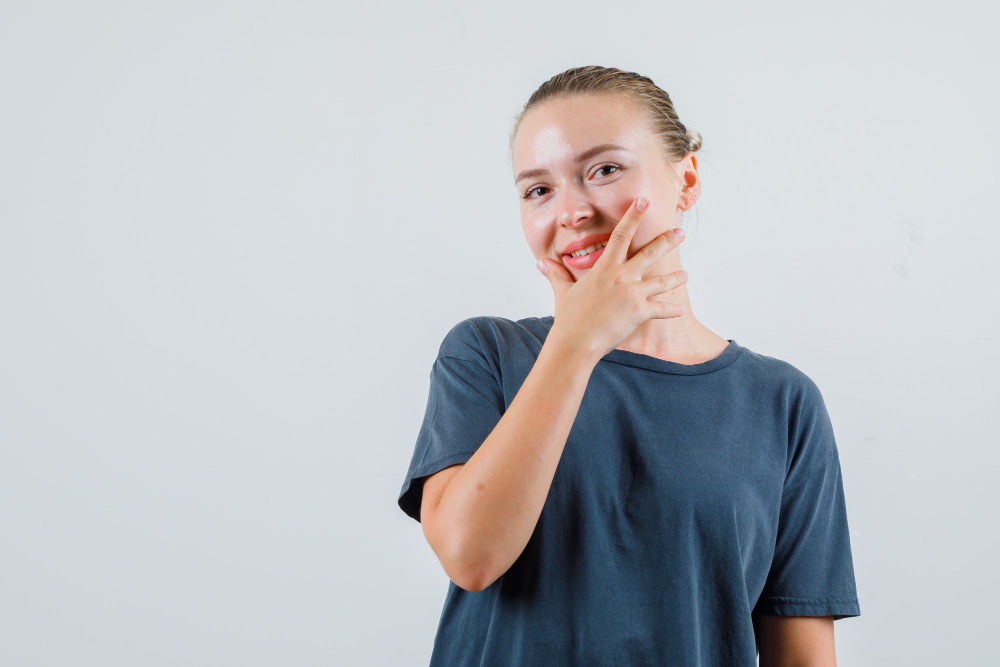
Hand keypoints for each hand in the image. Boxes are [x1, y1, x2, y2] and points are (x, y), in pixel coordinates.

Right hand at [537, 196, 687, 364]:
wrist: (576, 341)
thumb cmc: (569, 318)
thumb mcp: (563, 292)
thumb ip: (556, 274)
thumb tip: (541, 263)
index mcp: (605, 268)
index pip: (621, 234)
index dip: (633, 216)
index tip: (643, 202)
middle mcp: (621, 276)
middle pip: (649, 253)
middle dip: (667, 241)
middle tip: (680, 232)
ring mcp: (633, 293)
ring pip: (661, 281)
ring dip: (675, 277)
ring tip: (686, 274)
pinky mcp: (640, 312)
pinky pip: (661, 309)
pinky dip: (671, 310)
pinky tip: (680, 310)